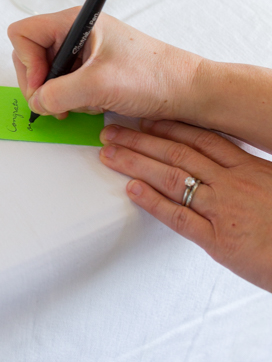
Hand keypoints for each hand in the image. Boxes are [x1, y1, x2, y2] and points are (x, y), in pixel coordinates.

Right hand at [8, 10, 202, 120]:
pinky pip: (66, 85)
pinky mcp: (93, 69)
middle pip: (31, 55)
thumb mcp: (98, 85)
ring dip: (59, 95)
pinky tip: (93, 105)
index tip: (43, 86)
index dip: (26, 62)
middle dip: (40, 84)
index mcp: (75, 22)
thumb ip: (57, 94)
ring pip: (48, 74)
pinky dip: (72, 100)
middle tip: (57, 104)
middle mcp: (76, 33)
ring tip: (85, 103)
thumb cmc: (152, 77)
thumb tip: (37, 102)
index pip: (23, 34)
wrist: (187, 91)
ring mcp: (84, 52)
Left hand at [100, 119, 271, 291]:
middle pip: (178, 153)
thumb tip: (229, 165)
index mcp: (249, 169)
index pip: (201, 139)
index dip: (169, 127)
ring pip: (172, 178)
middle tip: (112, 131)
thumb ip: (250, 175)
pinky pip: (179, 217)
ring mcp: (224, 211)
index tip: (145, 119)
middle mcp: (232, 184)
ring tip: (110, 153)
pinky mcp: (219, 242)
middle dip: (140, 140)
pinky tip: (131, 190)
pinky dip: (152, 202)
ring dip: (136, 163)